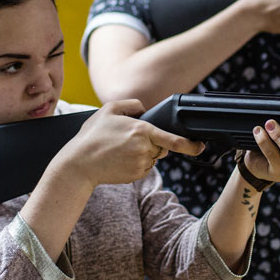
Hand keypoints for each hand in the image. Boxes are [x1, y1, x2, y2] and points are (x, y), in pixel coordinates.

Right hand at [56, 99, 203, 186]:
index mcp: (141, 131)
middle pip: (162, 146)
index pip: (173, 140)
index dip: (190, 145)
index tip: (200, 147)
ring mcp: (141, 164)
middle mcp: (144, 149)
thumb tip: (145, 110)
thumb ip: (131, 104)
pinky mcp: (136, 175)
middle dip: (153, 143)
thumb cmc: (92, 136)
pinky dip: (137, 163)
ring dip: (144, 153)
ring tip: (120, 149)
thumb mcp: (109, 110)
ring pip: (153, 157)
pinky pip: (145, 167)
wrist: (79, 163)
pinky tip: (120, 159)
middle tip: (128, 140)